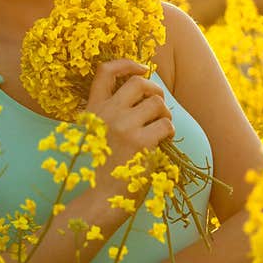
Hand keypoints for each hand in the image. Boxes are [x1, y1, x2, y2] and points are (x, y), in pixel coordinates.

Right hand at [85, 59, 174, 184]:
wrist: (100, 199)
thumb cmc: (102, 169)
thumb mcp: (95, 135)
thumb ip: (110, 114)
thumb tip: (143, 92)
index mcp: (92, 110)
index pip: (105, 71)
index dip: (126, 63)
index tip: (141, 69)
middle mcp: (106, 114)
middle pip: (139, 83)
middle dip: (156, 90)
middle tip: (159, 105)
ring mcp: (122, 127)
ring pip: (157, 103)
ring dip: (165, 114)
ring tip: (162, 129)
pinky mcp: (140, 142)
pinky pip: (166, 125)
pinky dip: (169, 132)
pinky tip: (163, 144)